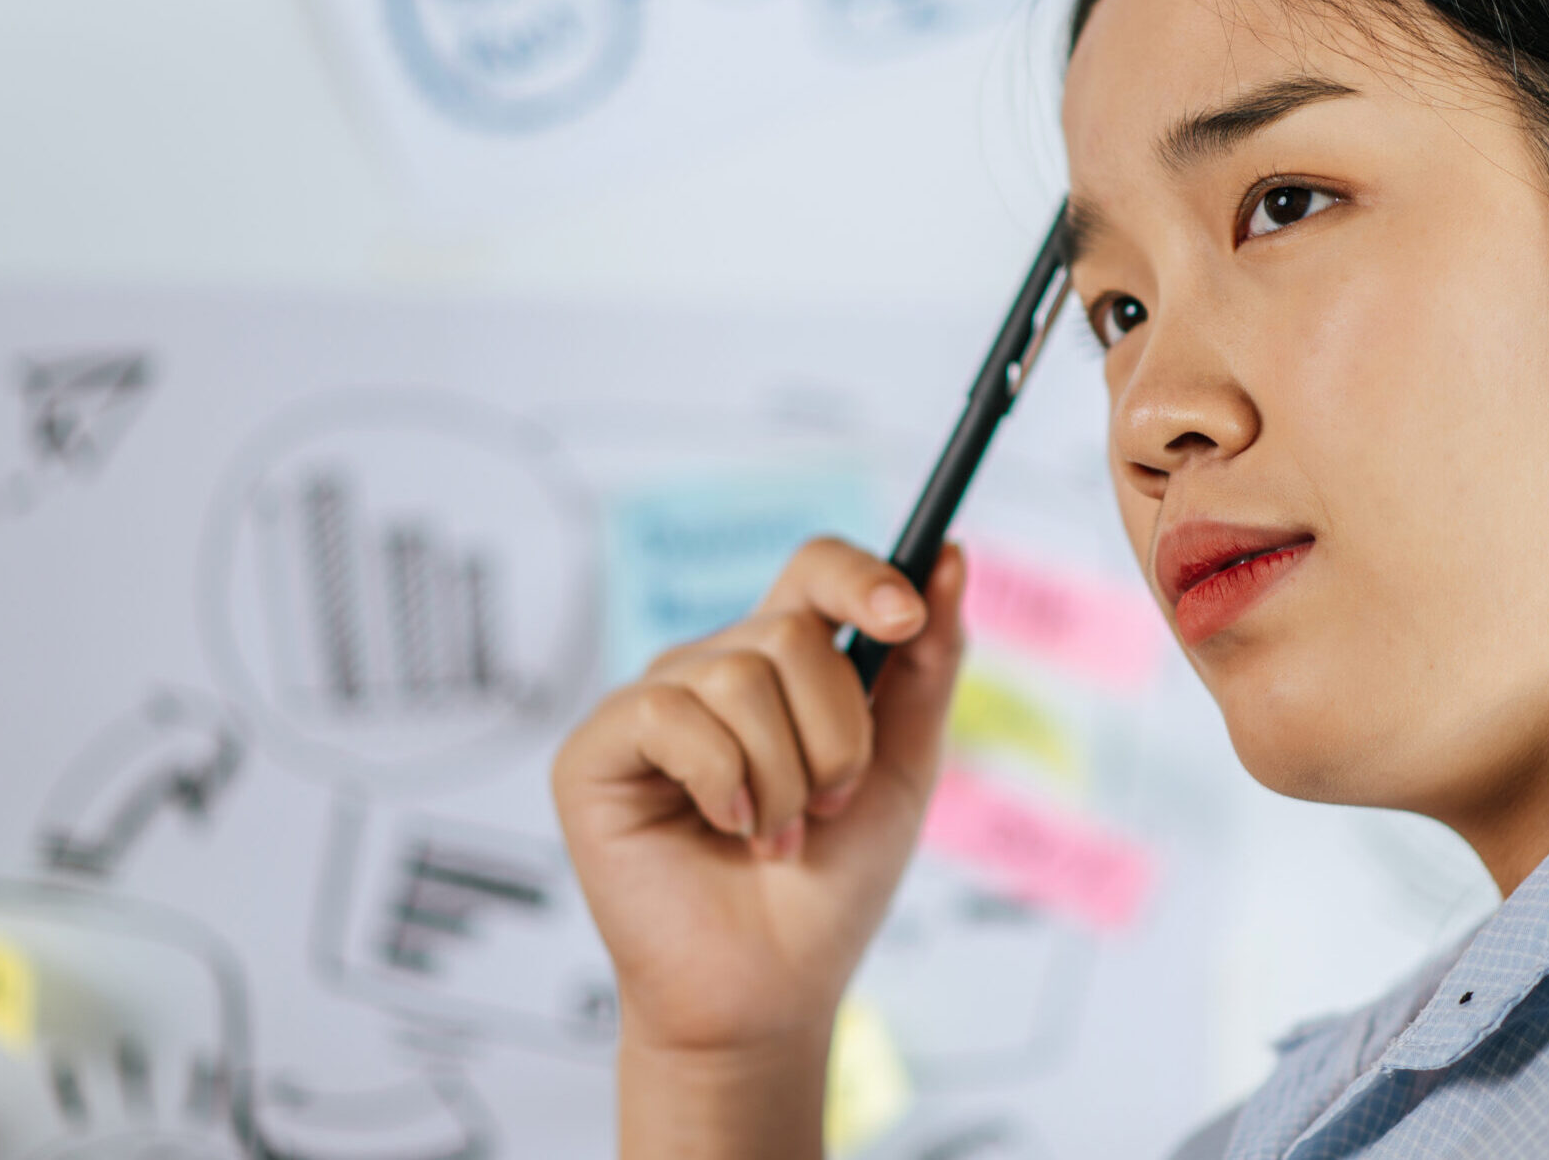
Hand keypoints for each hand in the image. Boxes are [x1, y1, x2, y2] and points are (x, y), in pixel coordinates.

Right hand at [552, 538, 965, 1153]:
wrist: (771, 992)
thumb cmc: (830, 888)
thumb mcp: (903, 768)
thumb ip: (929, 664)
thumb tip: (951, 555)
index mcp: (783, 667)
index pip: (814, 571)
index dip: (861, 577)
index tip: (905, 619)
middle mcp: (712, 671)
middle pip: (790, 631)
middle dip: (837, 734)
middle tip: (826, 806)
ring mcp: (652, 707)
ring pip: (737, 675)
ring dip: (783, 777)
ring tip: (774, 837)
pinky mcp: (597, 750)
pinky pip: (670, 713)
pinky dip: (723, 781)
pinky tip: (726, 829)